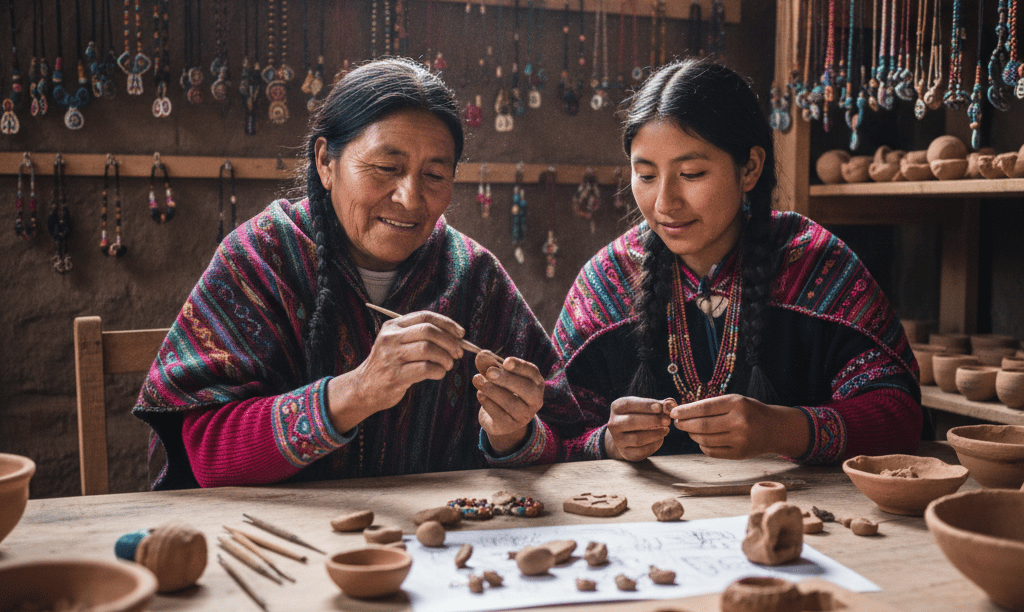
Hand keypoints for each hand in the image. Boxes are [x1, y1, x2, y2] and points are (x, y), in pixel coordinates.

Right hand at [326, 311, 465, 431]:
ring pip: (428, 349)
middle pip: (429, 331)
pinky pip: (425, 369)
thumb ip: (419, 336)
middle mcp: (390, 338)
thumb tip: (456, 337)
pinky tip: (438, 373)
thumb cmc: (389, 365)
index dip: (447, 323)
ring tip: (448, 365)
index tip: (461, 334)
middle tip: (458, 353)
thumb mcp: (397, 343)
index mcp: (392, 326)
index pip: (425, 316)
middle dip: (449, 341)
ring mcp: (391, 357)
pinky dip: (438, 371)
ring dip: (445, 357)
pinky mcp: (395, 376)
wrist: (363, 388)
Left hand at [472, 350, 544, 454]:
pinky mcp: (509, 426)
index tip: (506, 361)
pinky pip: (499, 415)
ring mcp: (523, 415)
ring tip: (477, 379)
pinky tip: (480, 394)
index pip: (532, 373)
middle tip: (489, 372)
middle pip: (526, 389)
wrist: (500, 417)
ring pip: (511, 403)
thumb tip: (481, 355)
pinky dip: (487, 403)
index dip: (520, 367)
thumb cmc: (502, 389)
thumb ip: (490, 364)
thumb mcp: (497, 374)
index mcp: (535, 382)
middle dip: (507, 379)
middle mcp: (534, 400)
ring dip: (492, 390)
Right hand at [603, 397, 674, 461]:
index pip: (628, 404)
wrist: (628, 434)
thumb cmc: (640, 415)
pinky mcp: (626, 453)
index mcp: (617, 407)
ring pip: (637, 438)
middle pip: (631, 422)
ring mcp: (618, 440)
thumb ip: (658, 405)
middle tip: (667, 420)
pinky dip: (654, 445)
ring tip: (666, 430)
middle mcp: (613, 424)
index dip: (645, 405)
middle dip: (652, 420)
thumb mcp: (645, 407)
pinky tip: (660, 439)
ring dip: (655, 434)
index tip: (660, 407)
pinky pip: (641, 451)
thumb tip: (670, 405)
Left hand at [669, 394, 809, 458]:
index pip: (704, 408)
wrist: (775, 429)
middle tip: (677, 422)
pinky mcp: (739, 454)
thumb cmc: (750, 412)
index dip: (686, 411)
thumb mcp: (735, 401)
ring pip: (705, 439)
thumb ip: (712, 406)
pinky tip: (702, 439)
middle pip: (702, 425)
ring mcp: (740, 440)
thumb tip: (683, 412)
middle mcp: (739, 422)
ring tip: (689, 429)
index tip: (674, 412)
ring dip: (692, 434)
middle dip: (685, 424)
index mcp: (737, 404)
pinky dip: (702, 445)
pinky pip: (712, 451)